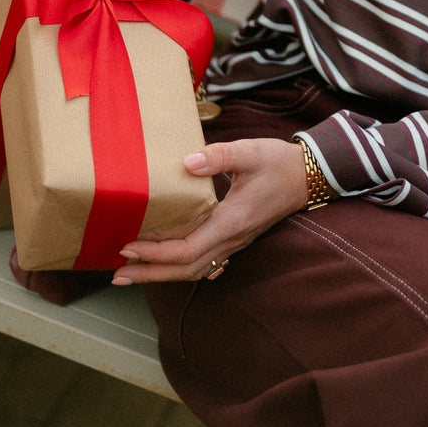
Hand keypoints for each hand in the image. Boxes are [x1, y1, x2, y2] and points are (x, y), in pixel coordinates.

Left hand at [111, 137, 309, 285]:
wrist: (309, 176)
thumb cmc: (279, 163)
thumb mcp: (251, 152)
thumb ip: (220, 155)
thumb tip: (187, 161)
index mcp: (232, 221)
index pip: (187, 250)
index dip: (155, 253)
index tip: (128, 247)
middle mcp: (232, 238)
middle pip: (186, 269)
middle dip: (151, 274)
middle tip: (118, 274)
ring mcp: (235, 241)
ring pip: (194, 269)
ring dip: (162, 273)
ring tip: (133, 272)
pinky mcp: (235, 237)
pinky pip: (203, 260)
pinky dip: (179, 264)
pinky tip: (163, 259)